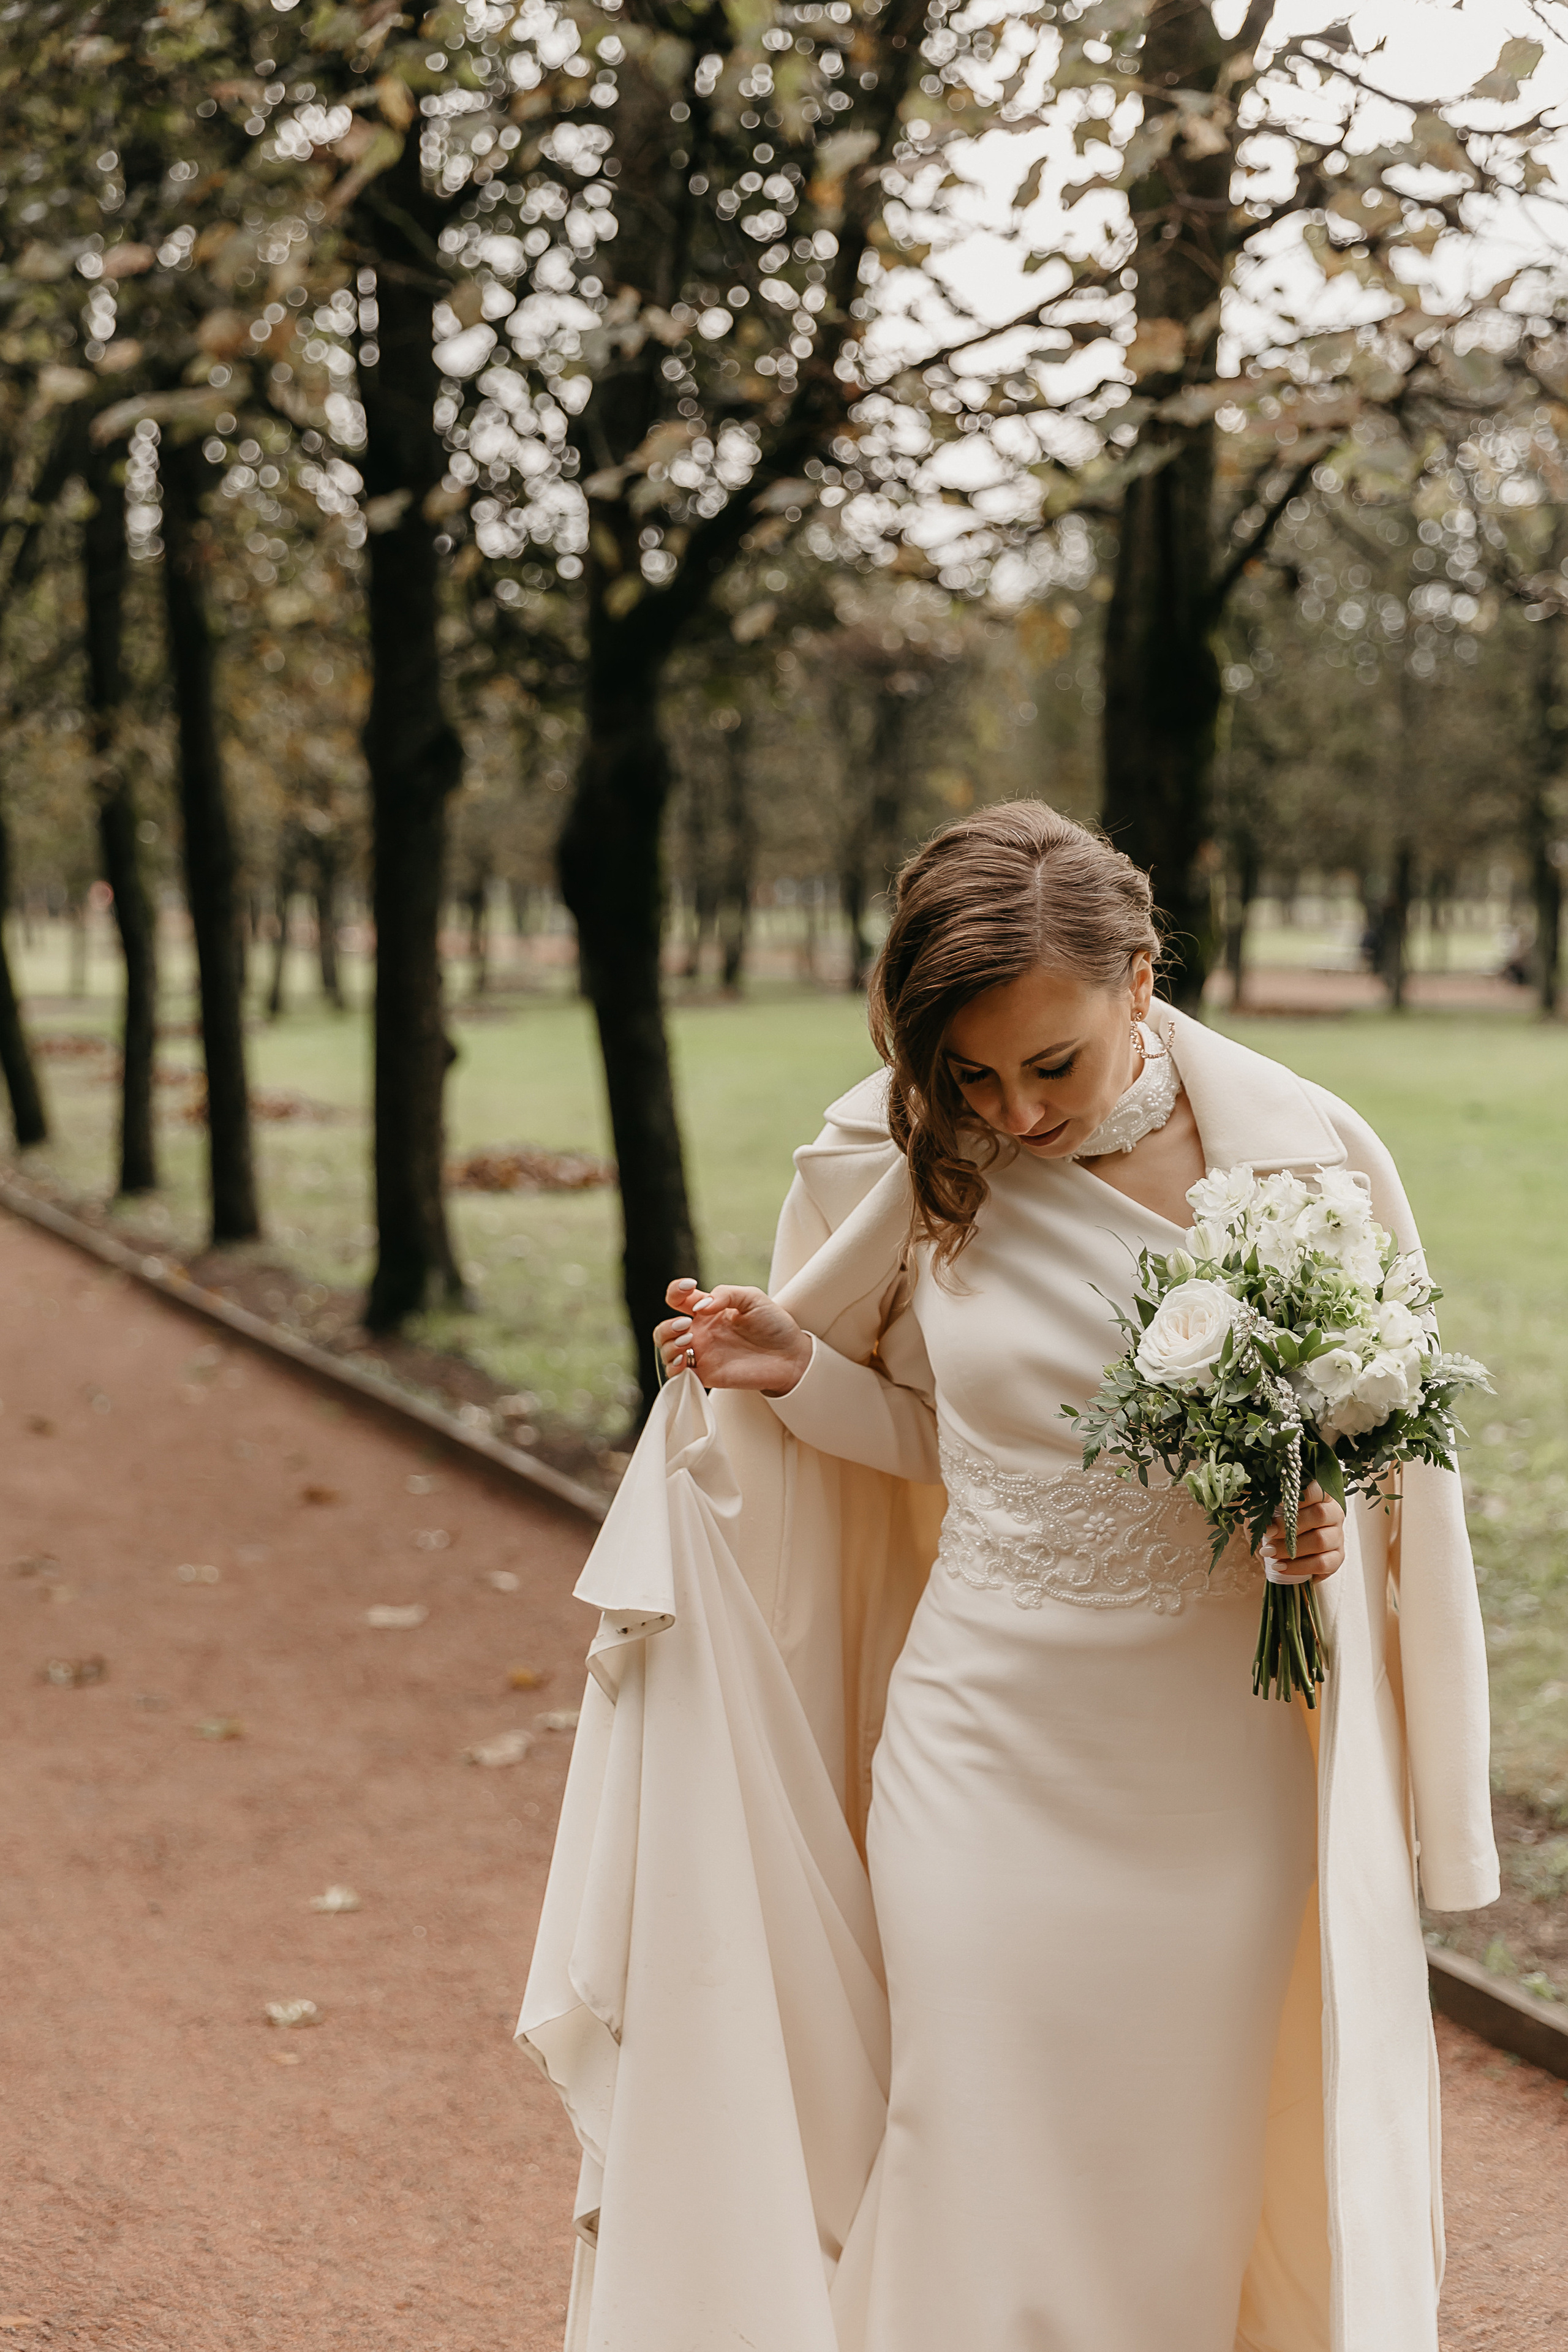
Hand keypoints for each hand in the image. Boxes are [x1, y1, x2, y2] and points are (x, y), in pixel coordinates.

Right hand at [654, 1279, 812, 1395]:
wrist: (791, 1355)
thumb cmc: (774, 1324)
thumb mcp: (752, 1298)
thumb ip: (726, 1294)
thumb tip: (701, 1306)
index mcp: (708, 1311)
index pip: (678, 1298)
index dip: (676, 1290)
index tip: (690, 1286)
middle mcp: (701, 1332)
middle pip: (665, 1329)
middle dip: (668, 1326)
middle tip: (687, 1325)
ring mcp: (702, 1354)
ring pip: (666, 1351)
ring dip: (668, 1345)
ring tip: (689, 1341)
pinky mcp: (706, 1374)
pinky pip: (677, 1375)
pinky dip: (672, 1368)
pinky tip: (684, 1360)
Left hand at [1262, 1481, 1343, 1579]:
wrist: (1285, 1551)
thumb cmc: (1278, 1524)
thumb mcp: (1269, 1511)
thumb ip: (1267, 1504)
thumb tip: (1255, 1501)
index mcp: (1321, 1495)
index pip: (1317, 1489)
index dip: (1299, 1496)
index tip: (1277, 1503)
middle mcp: (1334, 1513)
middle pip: (1319, 1515)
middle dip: (1289, 1525)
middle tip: (1267, 1532)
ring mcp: (1338, 1536)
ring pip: (1320, 1541)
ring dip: (1291, 1548)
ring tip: (1269, 1552)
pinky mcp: (1337, 1557)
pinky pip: (1323, 1564)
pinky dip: (1299, 1567)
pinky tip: (1281, 1567)